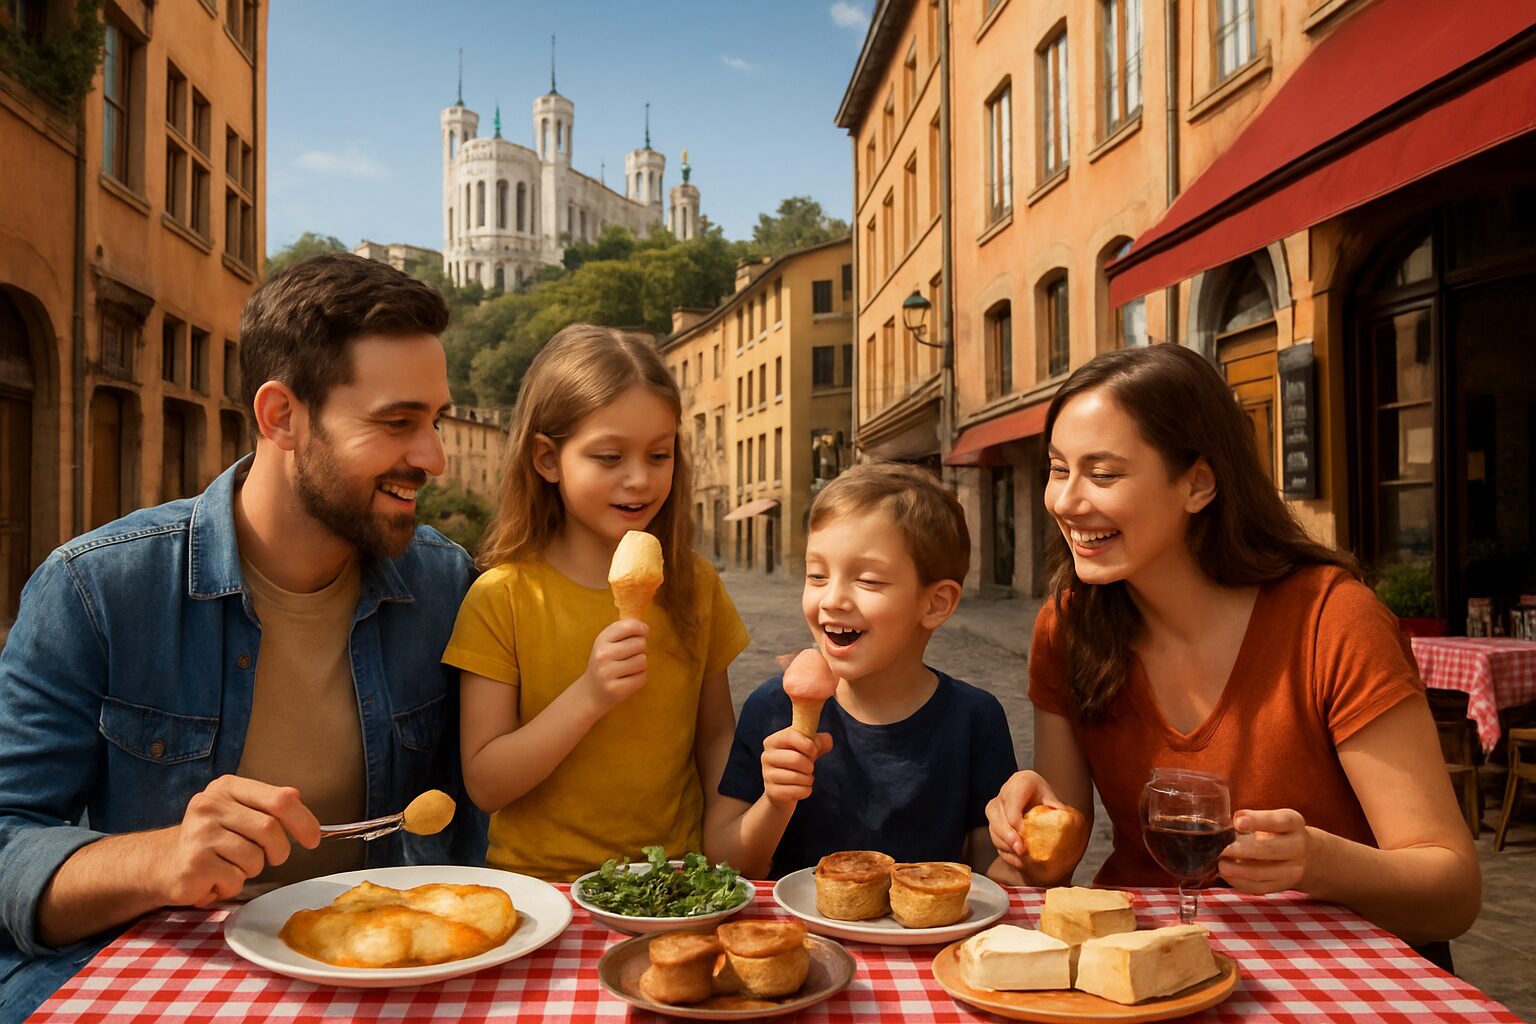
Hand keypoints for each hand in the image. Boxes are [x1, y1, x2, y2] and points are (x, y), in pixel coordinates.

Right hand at [153, 775, 319, 905]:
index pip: (279, 799)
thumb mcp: (237, 811)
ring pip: (254, 858)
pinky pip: (235, 879)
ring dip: (251, 870)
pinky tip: (215, 878)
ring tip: (231, 866)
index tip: (313, 840)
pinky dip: (232, 885)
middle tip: (269, 858)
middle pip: (270, 830)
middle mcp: (211, 805)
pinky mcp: (194, 864)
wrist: (162, 863)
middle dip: (278, 851)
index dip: (303, 820)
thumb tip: (297, 798)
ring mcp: (200, 834)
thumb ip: (267, 804)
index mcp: (227, 787)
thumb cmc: (210, 838)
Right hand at [580, 618, 649, 711]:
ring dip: (640, 665)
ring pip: (642, 661)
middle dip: (641, 649)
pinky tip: (628, 679)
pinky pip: (642, 678)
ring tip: (629, 668)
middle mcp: (602, 655)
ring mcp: (608, 673)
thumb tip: (645, 628)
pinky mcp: (616, 689)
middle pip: (640, 644)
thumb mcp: (608, 643)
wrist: (591, 692)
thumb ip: (624, 632)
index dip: (641, 628)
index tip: (643, 632)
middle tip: (631, 655)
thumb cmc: (606, 663)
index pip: (629, 626)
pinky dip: (639, 678)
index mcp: (601, 640)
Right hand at [760, 726, 831, 807]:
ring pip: (796, 777)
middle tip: (810, 768)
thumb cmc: (796, 764)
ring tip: (806, 778)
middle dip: (809, 765)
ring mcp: (767, 775)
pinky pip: (797, 791)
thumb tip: (828, 740)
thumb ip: (819, 742)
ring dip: (808, 779)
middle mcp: (766, 757)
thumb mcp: (807, 749)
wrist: (783, 789)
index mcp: (773, 741)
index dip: (807, 743)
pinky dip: (805, 790)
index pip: (790, 736)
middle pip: (795, 759)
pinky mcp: (772, 792)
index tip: (814, 750)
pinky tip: (801, 788)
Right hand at [985, 770, 1072, 877]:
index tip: (1024, 834)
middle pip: (998, 816)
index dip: (1015, 819)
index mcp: (1020, 782)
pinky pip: (996, 841)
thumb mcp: (1055, 800)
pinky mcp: (993, 825)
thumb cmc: (1046, 799)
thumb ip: (1059, 811)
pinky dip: (1007, 853)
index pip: (1011, 800)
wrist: (1036, 801)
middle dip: (1008, 835)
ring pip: (994, 830)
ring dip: (1007, 846)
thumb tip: (1067, 825)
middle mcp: (1003, 795)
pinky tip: (1019, 861)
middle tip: (1021, 850)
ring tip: (1022, 859)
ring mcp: (996, 811)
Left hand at [1218, 808, 1309, 894]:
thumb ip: (1250, 818)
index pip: (1277, 821)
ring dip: (1238, 869)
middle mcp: (1298, 846)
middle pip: (1269, 849)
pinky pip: (1258, 887)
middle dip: (1242, 849)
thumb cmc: (1276, 831)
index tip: (1237, 823)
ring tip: (1221, 863)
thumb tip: (1230, 823)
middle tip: (1220, 848)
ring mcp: (1292, 869)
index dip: (1257, 821)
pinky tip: (1227, 875)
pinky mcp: (1281, 886)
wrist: (1302, 855)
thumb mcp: (1269, 818)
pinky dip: (1239, 881)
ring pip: (1262, 872)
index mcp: (1293, 822)